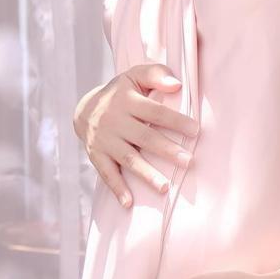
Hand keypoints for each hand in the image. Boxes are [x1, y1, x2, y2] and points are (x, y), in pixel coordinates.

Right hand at [73, 64, 199, 207]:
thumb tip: (177, 85)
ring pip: (127, 158)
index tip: (196, 131)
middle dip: (167, 150)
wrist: (84, 108)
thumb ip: (156, 74)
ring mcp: (104, 140)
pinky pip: (106, 173)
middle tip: (188, 161)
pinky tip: (129, 203)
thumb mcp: (135, 75)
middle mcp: (114, 121)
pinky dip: (117, 189)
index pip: (155, 111)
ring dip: (146, 174)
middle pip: (144, 137)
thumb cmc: (122, 92)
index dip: (175, 121)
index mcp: (127, 100)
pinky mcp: (96, 155)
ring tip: (165, 188)